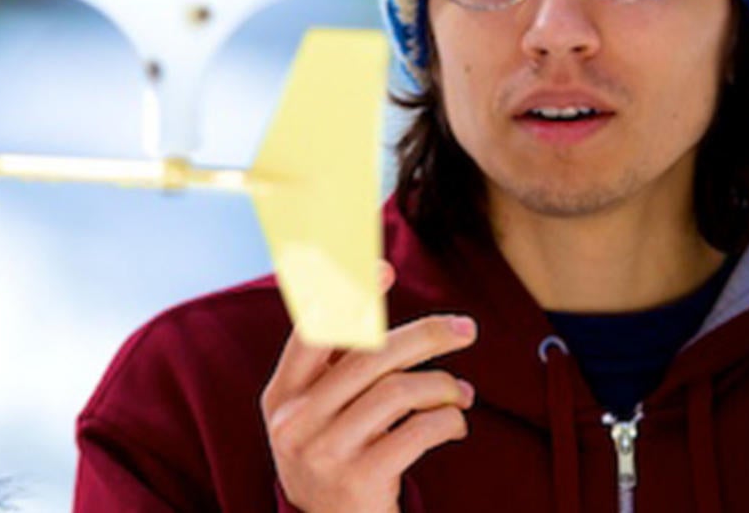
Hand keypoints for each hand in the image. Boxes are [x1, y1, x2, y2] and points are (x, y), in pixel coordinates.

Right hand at [262, 265, 477, 512]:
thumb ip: (341, 365)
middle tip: (466, 329)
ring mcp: (324, 453)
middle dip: (426, 335)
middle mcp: (295, 422)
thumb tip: (377, 288)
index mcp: (282, 396)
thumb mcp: (319, 413)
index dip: (346, 297)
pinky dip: (447, 422)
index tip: (383, 267)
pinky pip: (418, 433)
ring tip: (461, 394)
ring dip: (442, 387)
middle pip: (370, 356)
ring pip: (399, 392)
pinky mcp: (358, 480)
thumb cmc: (336, 456)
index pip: (311, 334)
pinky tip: (454, 425)